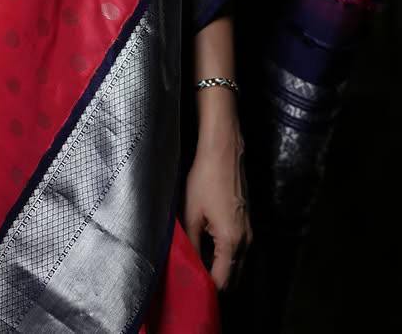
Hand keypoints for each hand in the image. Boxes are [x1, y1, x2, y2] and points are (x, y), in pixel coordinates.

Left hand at [183, 119, 252, 291]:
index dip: (206, 285)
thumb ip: (192, 244)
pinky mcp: (247, 223)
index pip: (222, 280)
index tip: (190, 282)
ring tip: (196, 258)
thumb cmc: (205, 180)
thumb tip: (188, 264)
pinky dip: (224, 253)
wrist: (223, 153)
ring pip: (236, 262)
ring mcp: (249, 231)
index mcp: (231, 241)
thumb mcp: (191, 213)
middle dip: (213, 278)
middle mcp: (246, 241)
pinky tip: (206, 242)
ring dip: (218, 265)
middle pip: (233, 275)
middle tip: (191, 272)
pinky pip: (238, 249)